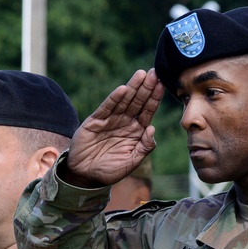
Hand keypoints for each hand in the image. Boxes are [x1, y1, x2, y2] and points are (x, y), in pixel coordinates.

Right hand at [64, 69, 164, 187]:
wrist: (85, 175)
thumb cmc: (109, 171)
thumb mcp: (131, 163)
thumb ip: (144, 148)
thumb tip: (152, 128)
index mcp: (136, 131)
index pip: (148, 111)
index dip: (155, 98)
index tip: (162, 84)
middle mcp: (125, 122)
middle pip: (138, 102)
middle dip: (146, 87)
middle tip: (154, 73)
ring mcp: (111, 120)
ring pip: (124, 101)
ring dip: (133, 87)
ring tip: (141, 74)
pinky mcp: (96, 120)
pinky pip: (107, 107)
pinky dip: (114, 98)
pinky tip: (123, 89)